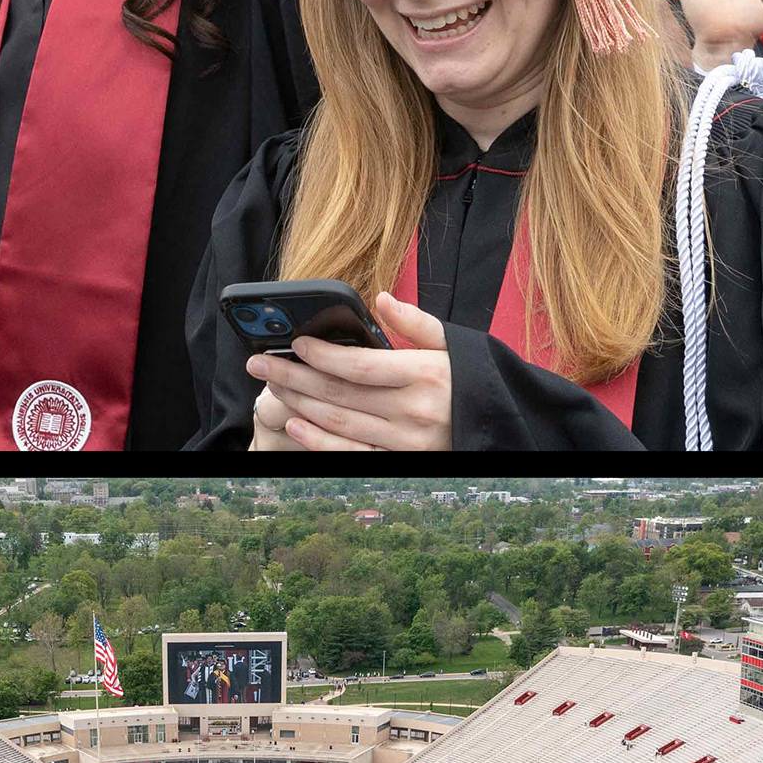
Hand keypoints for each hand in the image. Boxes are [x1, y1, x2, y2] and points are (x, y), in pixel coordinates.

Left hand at [243, 292, 452, 450]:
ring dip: (299, 405)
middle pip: (340, 394)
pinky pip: (351, 455)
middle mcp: (413, 411)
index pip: (360, 366)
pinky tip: (294, 425)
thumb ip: (416, 322)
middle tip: (261, 364)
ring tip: (272, 386)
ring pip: (339, 423)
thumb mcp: (454, 345)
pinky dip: (318, 442)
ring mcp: (406, 443)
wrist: (501, 428)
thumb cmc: (473, 382)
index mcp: (425, 375)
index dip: (322, 356)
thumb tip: (381, 299)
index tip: (295, 344)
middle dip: (294, 377)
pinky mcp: (400, 463)